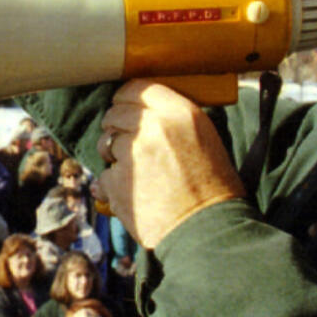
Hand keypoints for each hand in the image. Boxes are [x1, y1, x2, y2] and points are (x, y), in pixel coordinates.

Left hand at [98, 80, 244, 248]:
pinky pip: (103, 175)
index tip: (124, 107)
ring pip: (105, 142)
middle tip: (126, 144)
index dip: (126, 99)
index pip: (138, 88)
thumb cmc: (213, 188)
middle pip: (116, 112)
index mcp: (180, 113)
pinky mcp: (117, 180)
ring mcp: (133, 153)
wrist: (207, 229)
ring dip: (111, 155)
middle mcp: (154, 127)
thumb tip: (143, 112)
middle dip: (115, 127)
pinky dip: (112, 187)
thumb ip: (173, 120)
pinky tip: (132, 195)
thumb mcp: (205, 139)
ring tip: (132, 171)